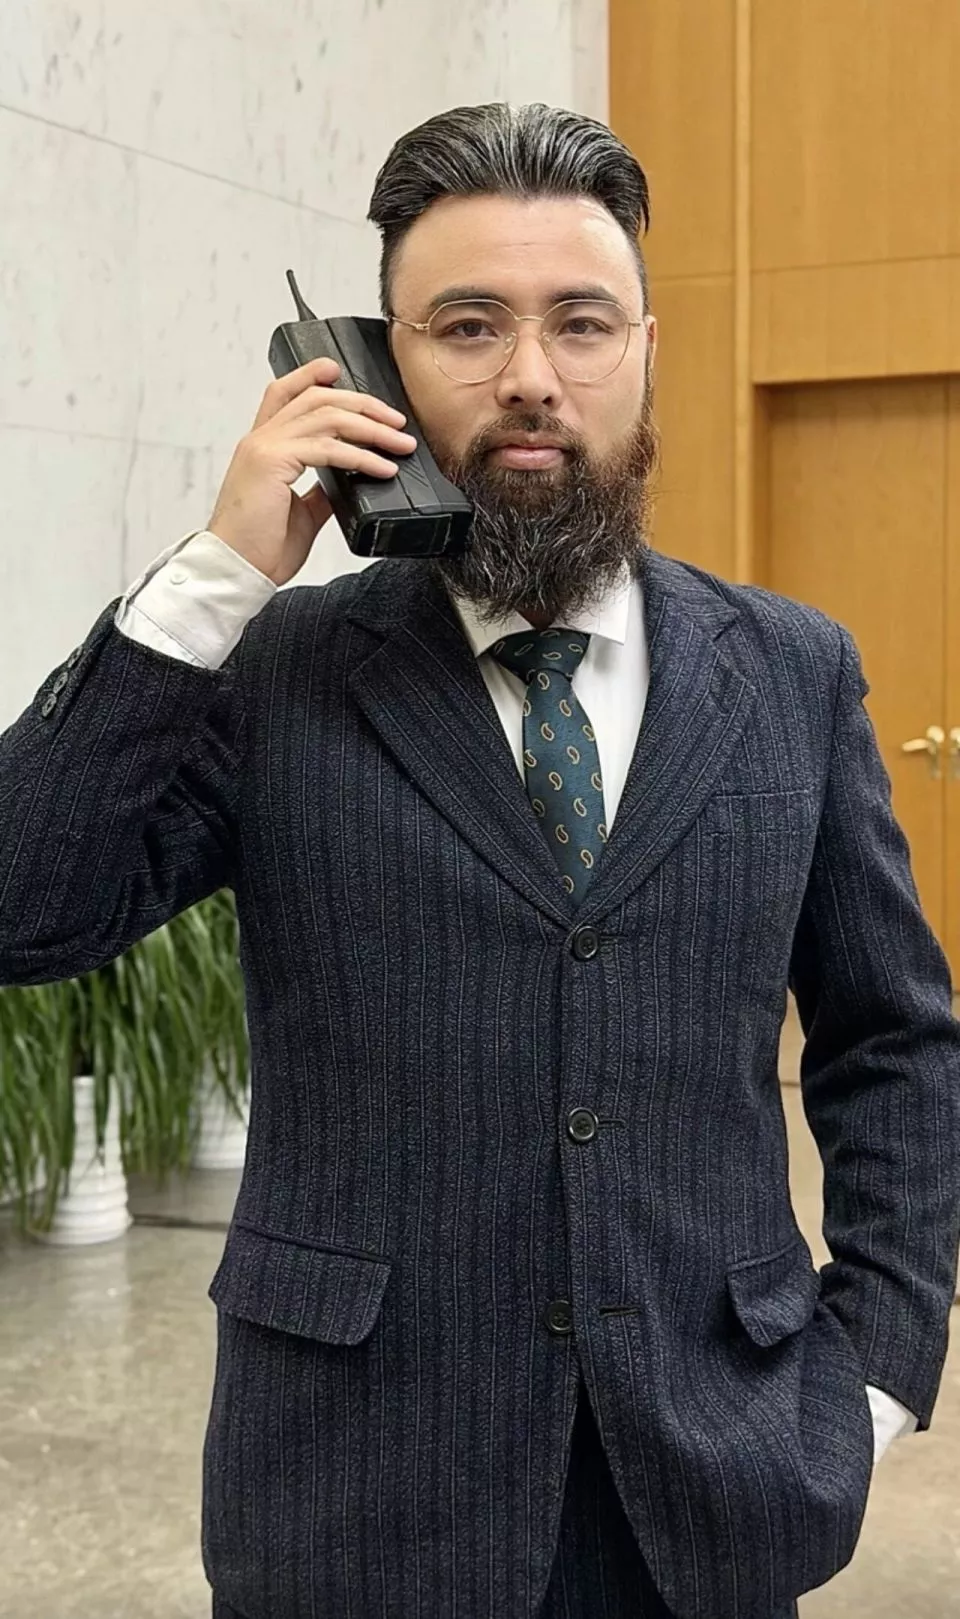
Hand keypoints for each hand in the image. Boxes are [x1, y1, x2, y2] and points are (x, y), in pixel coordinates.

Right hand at [206, 357, 417, 585]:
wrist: (235, 570)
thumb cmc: (260, 548)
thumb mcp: (301, 513)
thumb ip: (322, 490)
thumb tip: (349, 480)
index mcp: (262, 447)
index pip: (284, 393)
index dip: (311, 376)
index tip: (339, 370)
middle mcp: (261, 439)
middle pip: (316, 398)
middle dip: (363, 404)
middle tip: (396, 421)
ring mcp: (264, 447)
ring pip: (327, 416)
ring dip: (371, 427)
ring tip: (400, 443)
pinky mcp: (272, 462)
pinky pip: (328, 449)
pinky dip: (362, 456)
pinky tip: (383, 467)